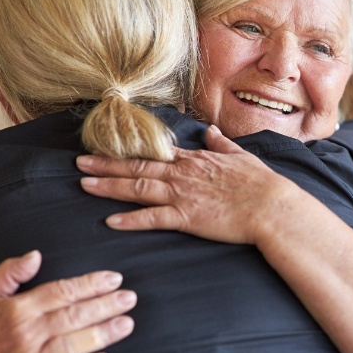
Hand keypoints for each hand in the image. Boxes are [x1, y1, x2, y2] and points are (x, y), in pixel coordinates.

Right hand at [0, 251, 135, 352]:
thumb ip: (8, 273)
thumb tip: (35, 255)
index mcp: (16, 310)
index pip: (60, 292)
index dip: (90, 284)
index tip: (115, 279)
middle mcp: (25, 334)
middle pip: (73, 316)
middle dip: (105, 305)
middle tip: (131, 298)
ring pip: (72, 345)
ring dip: (102, 334)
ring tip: (128, 324)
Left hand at [77, 125, 299, 244]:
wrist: (272, 206)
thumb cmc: (261, 184)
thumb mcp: (241, 157)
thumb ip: (222, 144)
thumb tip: (211, 132)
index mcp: (195, 160)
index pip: (155, 154)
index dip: (128, 152)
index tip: (108, 148)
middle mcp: (183, 174)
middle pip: (137, 167)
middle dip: (106, 165)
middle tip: (80, 163)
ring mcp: (183, 195)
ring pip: (138, 188)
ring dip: (109, 186)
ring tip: (85, 185)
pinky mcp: (187, 217)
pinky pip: (153, 218)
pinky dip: (131, 220)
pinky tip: (111, 221)